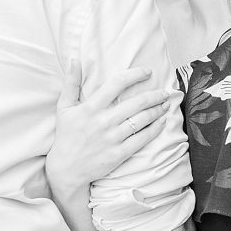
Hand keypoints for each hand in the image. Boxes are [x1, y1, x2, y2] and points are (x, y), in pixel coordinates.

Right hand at [46, 59, 171, 191]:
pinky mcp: (119, 153)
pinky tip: (162, 121)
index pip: (117, 84)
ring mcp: (112, 138)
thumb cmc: (66, 136)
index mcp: (91, 108)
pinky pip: (142, 138)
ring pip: (143, 119)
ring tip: (166, 104)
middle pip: (137, 102)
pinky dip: (155, 128)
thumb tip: (74, 60)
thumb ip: (71, 83)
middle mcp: (103, 121)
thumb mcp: (64, 108)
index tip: (148, 71)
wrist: (65, 170)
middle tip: (166, 91)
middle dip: (155, 95)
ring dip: (158, 110)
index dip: (135, 75)